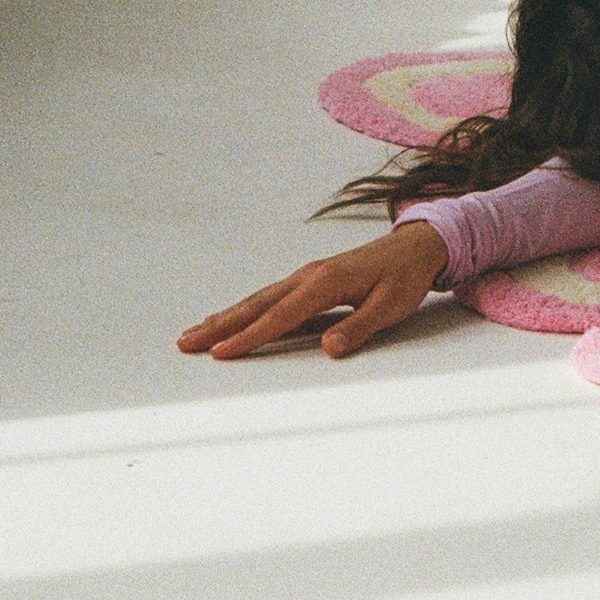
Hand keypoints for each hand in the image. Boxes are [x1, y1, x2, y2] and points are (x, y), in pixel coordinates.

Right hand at [177, 220, 451, 362]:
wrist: (414, 247)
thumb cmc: (404, 279)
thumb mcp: (391, 307)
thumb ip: (360, 327)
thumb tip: (328, 348)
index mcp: (326, 283)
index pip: (281, 316)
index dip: (251, 336)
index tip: (221, 352)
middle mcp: (309, 277)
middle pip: (257, 305)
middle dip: (220, 326)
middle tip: (185, 344)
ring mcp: (306, 277)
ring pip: (258, 300)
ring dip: (225, 317)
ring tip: (193, 335)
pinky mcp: (309, 281)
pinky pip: (270, 298)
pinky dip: (245, 310)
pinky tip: (229, 319)